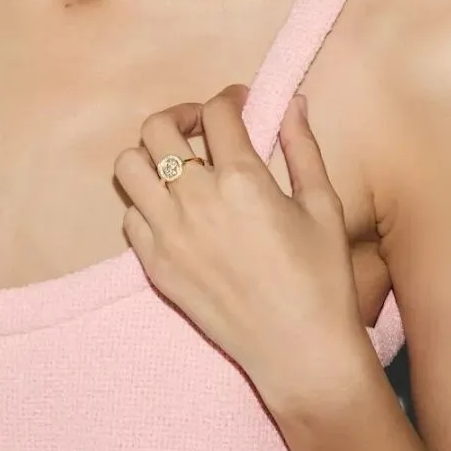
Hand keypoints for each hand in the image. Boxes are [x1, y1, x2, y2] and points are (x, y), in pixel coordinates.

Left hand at [114, 83, 365, 395]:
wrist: (299, 351)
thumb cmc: (321, 277)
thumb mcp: (323, 204)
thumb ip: (303, 147)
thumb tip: (294, 102)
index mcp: (241, 178)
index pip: (216, 111)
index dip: (229, 98)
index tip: (240, 105)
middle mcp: (195, 200)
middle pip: (157, 127)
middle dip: (181, 115)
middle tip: (202, 128)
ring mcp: (168, 234)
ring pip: (128, 167)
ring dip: (151, 155)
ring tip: (178, 165)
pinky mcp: (154, 266)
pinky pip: (129, 216)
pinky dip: (146, 203)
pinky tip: (174, 210)